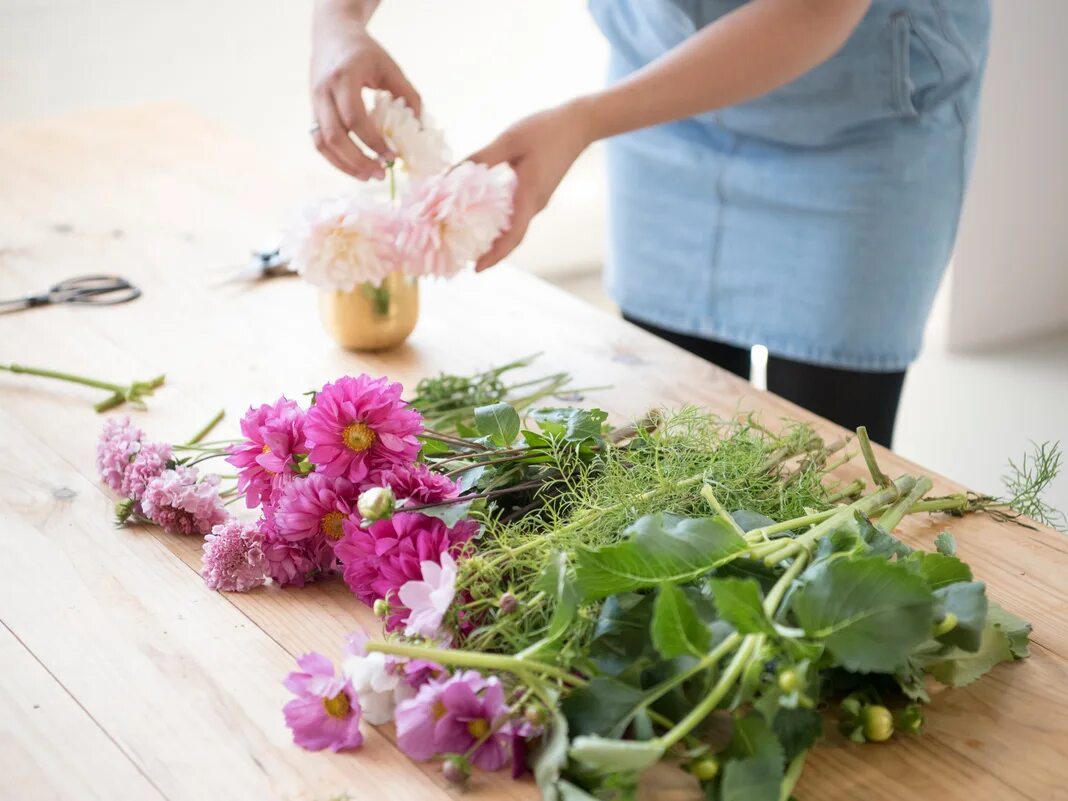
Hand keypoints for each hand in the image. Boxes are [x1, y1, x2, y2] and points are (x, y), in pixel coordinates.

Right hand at [310, 5, 420, 179]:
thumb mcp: (390, 68)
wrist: (332, 35)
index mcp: (343, 78)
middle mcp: (323, 92)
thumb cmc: (364, 52)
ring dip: (345, 166)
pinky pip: (319, 142)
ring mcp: (314, 103)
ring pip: (322, 143)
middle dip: (358, 161)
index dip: (373, 142)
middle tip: (381, 175)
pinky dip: (336, 159)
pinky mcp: (312, 112)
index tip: (393, 156)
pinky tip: (355, 167)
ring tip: (368, 176)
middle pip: (334, 137)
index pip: (354, 119)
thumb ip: (407, 96)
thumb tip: (420, 130)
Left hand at [467, 101, 594, 271]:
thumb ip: (481, 157)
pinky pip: (517, 215)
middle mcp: (536, 205)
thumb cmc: (545, 129)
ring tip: (468, 241)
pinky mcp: (538, 193)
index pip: (514, 236)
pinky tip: (481, 216)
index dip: (496, 256)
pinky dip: (500, 221)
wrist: (579, 123)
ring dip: (494, 238)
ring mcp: (538, 200)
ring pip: (515, 227)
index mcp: (530, 196)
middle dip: (490, 251)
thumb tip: (450, 174)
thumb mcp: (509, 140)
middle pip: (512, 237)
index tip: (477, 269)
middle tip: (462, 257)